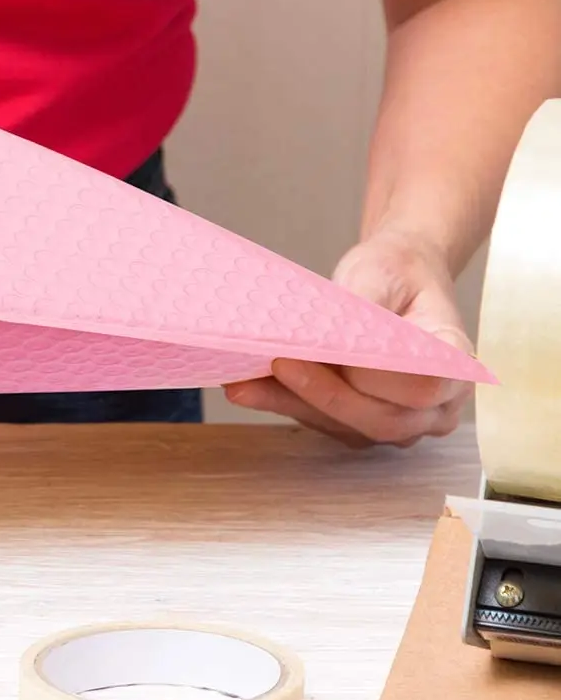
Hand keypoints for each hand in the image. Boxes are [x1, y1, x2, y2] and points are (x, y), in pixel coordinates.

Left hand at [222, 229, 473, 446]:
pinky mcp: (365, 424)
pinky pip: (326, 423)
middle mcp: (438, 405)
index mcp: (456, 361)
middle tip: (278, 365)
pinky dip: (286, 404)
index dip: (381, 376)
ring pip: (349, 427)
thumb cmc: (395, 273)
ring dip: (293, 404)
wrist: (395, 282)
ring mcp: (404, 421)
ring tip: (245, 383)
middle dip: (324, 394)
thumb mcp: (381, 272)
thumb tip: (326, 334)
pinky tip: (248, 387)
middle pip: (383, 418)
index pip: (424, 384)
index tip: (341, 356)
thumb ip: (362, 305)